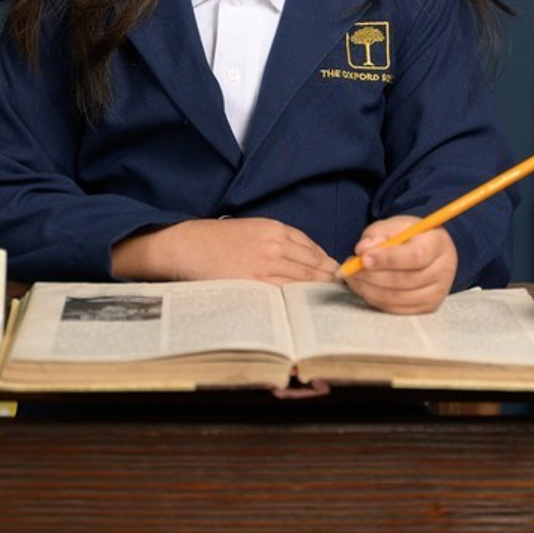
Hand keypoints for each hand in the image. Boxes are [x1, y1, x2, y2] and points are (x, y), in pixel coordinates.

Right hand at [112, 218, 338, 284]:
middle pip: (315, 265)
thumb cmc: (220, 240)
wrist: (189, 246)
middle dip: (330, 279)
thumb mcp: (254, 229)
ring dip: (319, 290)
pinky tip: (306, 304)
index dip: (328, 264)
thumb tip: (308, 259)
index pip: (313, 248)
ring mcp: (265, 264)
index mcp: (276, 229)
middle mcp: (275, 244)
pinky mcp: (254, 282)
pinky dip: (299, 297)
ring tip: (329, 302)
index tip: (336, 275)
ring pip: (304, 279)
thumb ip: (280, 241)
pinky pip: (285, 291)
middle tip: (343, 291)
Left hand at [342, 215, 456, 314]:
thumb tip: (362, 249)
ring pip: (398, 297)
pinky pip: (396, 309)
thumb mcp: (395, 226)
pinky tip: (364, 287)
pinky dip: (375, 299)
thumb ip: (378, 234)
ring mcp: (438, 292)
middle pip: (405, 280)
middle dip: (372, 276)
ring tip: (352, 277)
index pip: (415, 256)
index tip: (363, 258)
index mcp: (438, 243)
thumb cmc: (410, 236)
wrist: (429, 250)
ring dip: (369, 289)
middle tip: (349, 268)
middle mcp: (443, 270)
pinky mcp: (428, 307)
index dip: (388, 259)